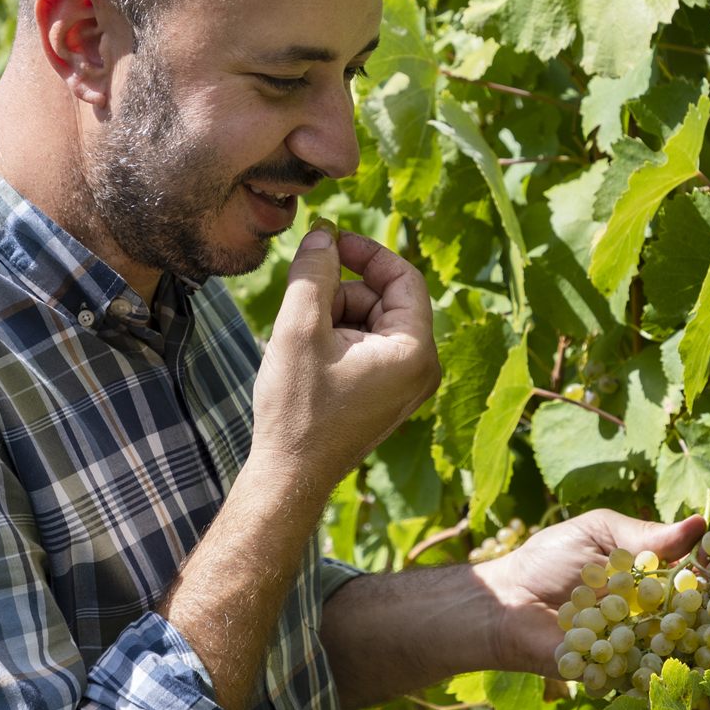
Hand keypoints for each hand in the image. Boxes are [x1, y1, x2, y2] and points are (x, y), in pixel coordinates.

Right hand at [252, 222, 439, 492]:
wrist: (288, 476)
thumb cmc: (298, 409)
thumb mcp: (300, 329)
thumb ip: (314, 273)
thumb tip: (324, 233)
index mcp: (414, 352)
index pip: (404, 277)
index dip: (367, 252)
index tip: (330, 241)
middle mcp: (420, 369)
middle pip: (385, 299)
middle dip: (341, 292)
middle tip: (301, 304)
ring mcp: (404, 385)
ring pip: (371, 322)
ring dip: (334, 316)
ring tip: (301, 343)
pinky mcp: (385, 395)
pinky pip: (367, 347)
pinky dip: (336, 339)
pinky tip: (307, 360)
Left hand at [475, 510, 705, 676]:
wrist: (505, 600)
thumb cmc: (548, 560)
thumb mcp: (597, 533)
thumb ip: (644, 535)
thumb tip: (700, 525)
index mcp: (652, 578)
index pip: (695, 576)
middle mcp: (650, 615)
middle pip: (695, 619)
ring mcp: (635, 648)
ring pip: (676, 653)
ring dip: (694, 650)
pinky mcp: (616, 675)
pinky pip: (643, 679)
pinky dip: (657, 676)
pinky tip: (671, 672)